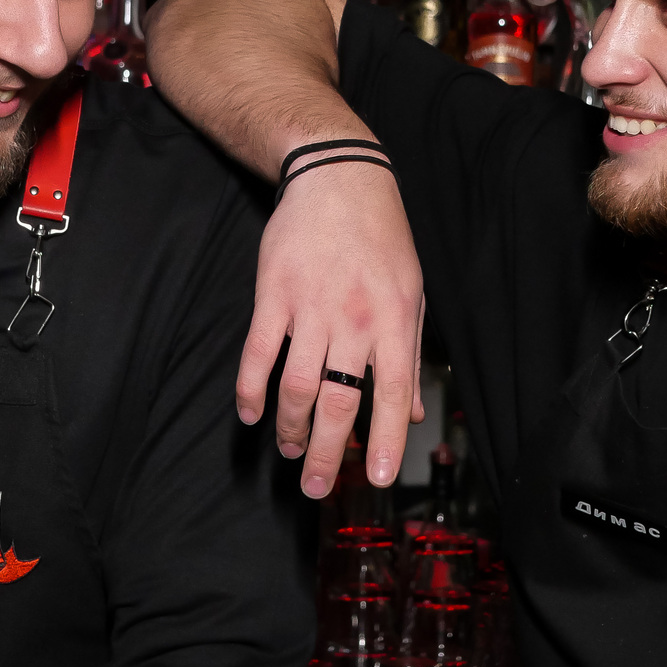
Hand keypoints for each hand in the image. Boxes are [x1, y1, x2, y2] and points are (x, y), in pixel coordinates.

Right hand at [238, 158, 424, 497]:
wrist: (339, 179)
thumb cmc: (382, 239)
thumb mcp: (412, 294)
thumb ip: (410, 357)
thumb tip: (415, 413)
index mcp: (395, 322)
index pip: (392, 394)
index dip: (383, 440)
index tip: (374, 477)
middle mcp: (354, 321)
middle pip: (338, 402)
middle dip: (325, 453)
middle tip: (314, 487)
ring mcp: (311, 308)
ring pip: (295, 387)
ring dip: (288, 428)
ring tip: (288, 451)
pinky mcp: (273, 295)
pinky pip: (258, 354)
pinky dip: (251, 390)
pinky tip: (251, 414)